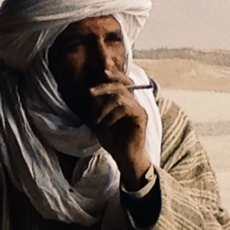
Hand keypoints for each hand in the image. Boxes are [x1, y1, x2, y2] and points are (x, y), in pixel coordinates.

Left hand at [86, 69, 151, 188]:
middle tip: (89, 93)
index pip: (123, 81)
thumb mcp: (100, 121)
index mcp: (126, 102)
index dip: (115, 73)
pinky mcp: (141, 117)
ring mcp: (139, 109)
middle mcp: (135, 103)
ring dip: (104, 106)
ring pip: (121, 95)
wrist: (125, 159)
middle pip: (122, 84)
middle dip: (103, 86)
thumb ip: (97, 107)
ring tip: (97, 120)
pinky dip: (111, 114)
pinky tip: (106, 124)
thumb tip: (92, 92)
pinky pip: (125, 107)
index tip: (102, 70)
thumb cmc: (114, 141)